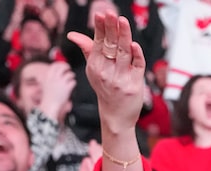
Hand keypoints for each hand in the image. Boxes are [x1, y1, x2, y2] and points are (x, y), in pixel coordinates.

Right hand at [39, 60, 76, 120]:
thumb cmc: (48, 96)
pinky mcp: (67, 88)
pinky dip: (74, 83)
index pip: (55, 65)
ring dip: (72, 76)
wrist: (50, 104)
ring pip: (70, 74)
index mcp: (48, 75)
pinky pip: (73, 81)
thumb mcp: (45, 83)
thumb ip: (50, 77)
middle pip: (63, 67)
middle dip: (68, 67)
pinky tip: (72, 86)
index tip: (63, 66)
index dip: (61, 64)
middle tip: (69, 70)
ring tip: (71, 79)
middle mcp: (55, 77)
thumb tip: (55, 72)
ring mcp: (61, 82)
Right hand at [67, 11, 146, 134]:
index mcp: (95, 66)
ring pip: (123, 53)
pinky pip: (137, 66)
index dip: (100, 28)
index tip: (101, 14)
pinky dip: (136, 55)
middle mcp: (107, 72)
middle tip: (111, 13)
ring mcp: (121, 78)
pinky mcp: (135, 85)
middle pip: (110, 45)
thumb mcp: (94, 71)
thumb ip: (89, 50)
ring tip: (123, 21)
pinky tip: (134, 44)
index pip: (98, 43)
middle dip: (111, 28)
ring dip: (124, 36)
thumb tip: (73, 35)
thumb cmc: (106, 90)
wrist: (116, 117)